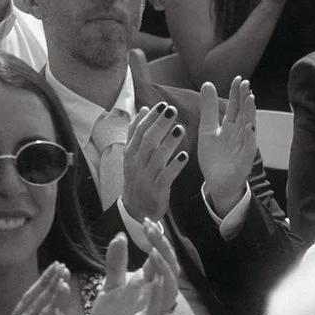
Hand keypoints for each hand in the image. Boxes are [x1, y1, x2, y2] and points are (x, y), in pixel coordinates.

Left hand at [86, 229, 179, 314]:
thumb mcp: (110, 288)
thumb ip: (116, 264)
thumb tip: (121, 236)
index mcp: (145, 285)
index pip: (158, 258)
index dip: (157, 239)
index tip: (148, 220)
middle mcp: (152, 296)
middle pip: (169, 268)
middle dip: (163, 247)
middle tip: (151, 229)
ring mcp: (150, 312)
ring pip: (170, 290)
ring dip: (165, 270)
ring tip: (156, 252)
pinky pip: (155, 312)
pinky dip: (158, 297)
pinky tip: (156, 282)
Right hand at [119, 97, 188, 235]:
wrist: (136, 209)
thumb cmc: (138, 177)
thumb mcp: (133, 155)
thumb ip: (137, 132)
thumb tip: (145, 109)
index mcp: (131, 153)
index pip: (139, 131)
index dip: (150, 117)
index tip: (162, 105)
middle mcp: (137, 163)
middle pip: (147, 140)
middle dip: (160, 124)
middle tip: (172, 110)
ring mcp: (146, 177)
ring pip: (157, 157)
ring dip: (169, 143)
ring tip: (180, 129)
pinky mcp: (157, 190)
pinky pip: (166, 176)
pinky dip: (175, 166)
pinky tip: (184, 156)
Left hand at [193, 73, 257, 209]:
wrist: (217, 184)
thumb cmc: (214, 157)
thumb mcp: (207, 129)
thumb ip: (209, 108)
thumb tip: (208, 83)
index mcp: (230, 127)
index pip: (234, 106)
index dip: (236, 93)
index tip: (238, 78)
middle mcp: (239, 134)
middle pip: (243, 113)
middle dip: (244, 99)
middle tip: (246, 83)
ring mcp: (243, 147)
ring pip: (248, 127)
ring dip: (250, 113)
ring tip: (250, 99)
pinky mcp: (244, 161)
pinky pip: (248, 148)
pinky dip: (250, 138)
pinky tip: (249, 127)